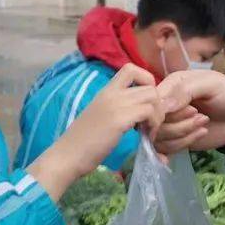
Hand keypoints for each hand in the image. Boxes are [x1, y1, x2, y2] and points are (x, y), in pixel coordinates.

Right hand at [29, 64, 161, 200]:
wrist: (67, 156)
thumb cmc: (82, 142)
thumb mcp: (101, 118)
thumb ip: (119, 111)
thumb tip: (141, 118)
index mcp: (106, 91)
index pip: (132, 69)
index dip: (147, 82)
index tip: (145, 103)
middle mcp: (112, 93)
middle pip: (150, 86)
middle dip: (158, 106)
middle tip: (150, 125)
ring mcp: (115, 104)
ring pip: (153, 97)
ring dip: (157, 116)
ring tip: (148, 132)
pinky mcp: (119, 119)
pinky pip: (149, 112)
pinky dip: (153, 125)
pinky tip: (145, 138)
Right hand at [154, 70, 224, 154]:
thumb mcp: (209, 84)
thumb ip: (185, 91)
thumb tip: (163, 106)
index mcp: (170, 85)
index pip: (152, 101)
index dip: (162, 110)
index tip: (186, 110)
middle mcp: (166, 105)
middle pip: (153, 121)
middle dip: (177, 122)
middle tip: (199, 115)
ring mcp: (170, 124)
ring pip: (159, 136)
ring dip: (182, 132)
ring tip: (203, 122)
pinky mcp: (176, 140)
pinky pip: (167, 148)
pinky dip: (184, 143)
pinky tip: (202, 133)